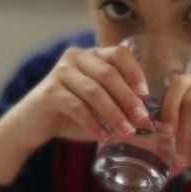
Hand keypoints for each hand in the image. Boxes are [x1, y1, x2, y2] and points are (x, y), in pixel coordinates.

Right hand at [6, 45, 154, 151]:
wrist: (33, 124)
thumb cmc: (72, 117)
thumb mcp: (101, 113)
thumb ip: (125, 117)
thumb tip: (157, 133)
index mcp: (92, 56)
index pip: (119, 54)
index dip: (135, 73)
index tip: (147, 96)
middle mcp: (76, 57)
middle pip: (108, 73)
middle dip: (128, 98)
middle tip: (143, 120)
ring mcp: (61, 72)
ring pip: (94, 91)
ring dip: (114, 113)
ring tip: (127, 133)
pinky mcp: (49, 91)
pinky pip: (76, 106)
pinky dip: (93, 123)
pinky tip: (104, 137)